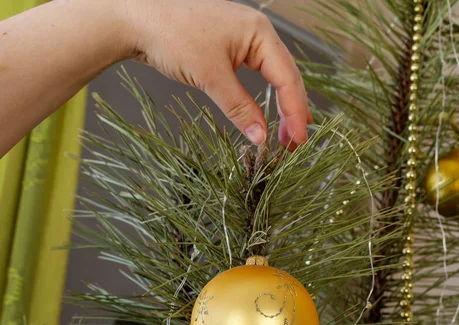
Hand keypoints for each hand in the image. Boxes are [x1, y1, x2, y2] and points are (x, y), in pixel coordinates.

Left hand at [123, 0, 311, 149]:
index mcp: (260, 32)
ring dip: (280, 105)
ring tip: (285, 134)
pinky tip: (266, 112)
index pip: (288, 78)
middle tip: (293, 144)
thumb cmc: (171, 35)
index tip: (297, 141)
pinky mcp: (230, 48)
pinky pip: (256, 75)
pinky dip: (263, 96)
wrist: (135, 19)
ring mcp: (244, 39)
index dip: (295, 112)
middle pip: (286, 77)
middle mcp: (257, 33)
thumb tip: (261, 137)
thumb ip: (239, 107)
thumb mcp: (210, 76)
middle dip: (292, 111)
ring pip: (273, 77)